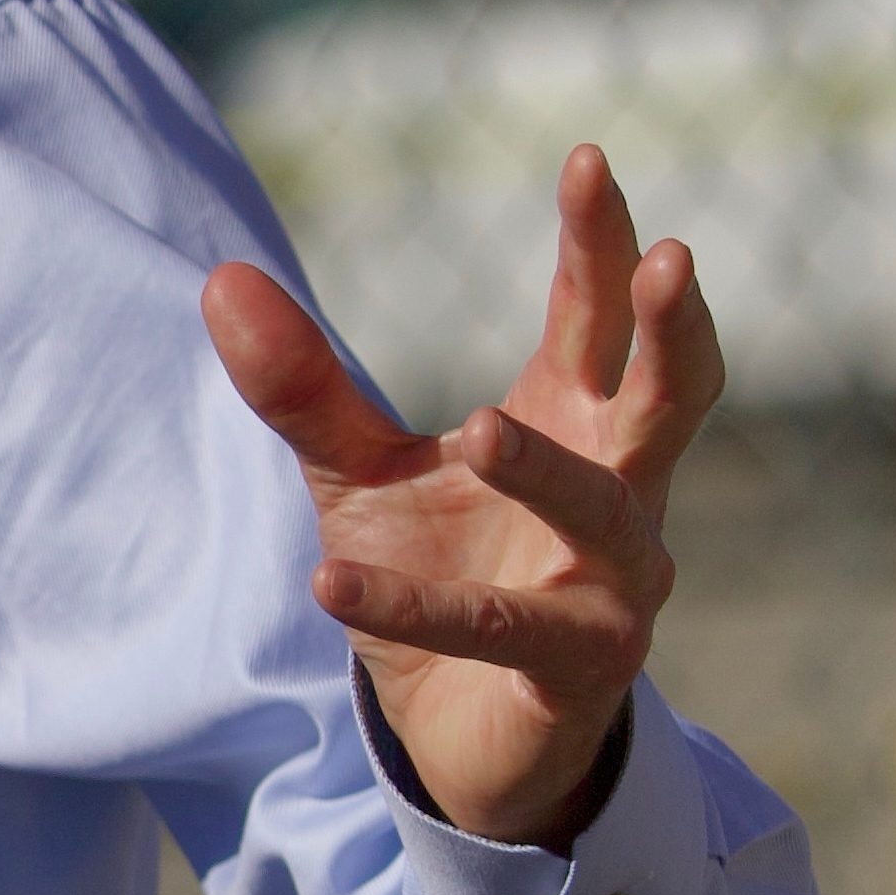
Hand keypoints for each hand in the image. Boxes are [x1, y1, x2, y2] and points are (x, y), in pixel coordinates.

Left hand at [201, 146, 719, 846]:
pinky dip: (415, 605)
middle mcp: (622, 492)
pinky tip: (329, 578)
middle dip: (669, 326)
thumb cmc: (439, 575)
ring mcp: (615, 585)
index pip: (598, 315)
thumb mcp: (359, 475)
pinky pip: (499, 628)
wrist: (461, 736)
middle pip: (668, 392)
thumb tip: (221, 278)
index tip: (588, 158)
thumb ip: (302, 388)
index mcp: (577, 422)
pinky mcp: (578, 669)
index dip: (601, 242)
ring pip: (607, 512)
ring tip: (476, 427)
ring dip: (544, 469)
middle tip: (674, 255)